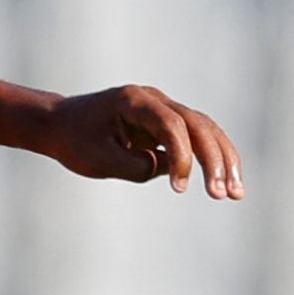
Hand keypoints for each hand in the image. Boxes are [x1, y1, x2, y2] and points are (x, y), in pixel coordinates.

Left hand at [37, 85, 243, 199]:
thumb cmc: (72, 140)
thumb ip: (136, 166)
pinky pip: (195, 140)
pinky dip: (210, 161)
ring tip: (235, 194)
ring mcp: (163, 110)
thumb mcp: (97, 160)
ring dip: (222, 161)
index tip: (179, 189)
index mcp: (133, 100)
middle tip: (225, 194)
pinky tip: (222, 186)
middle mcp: (154, 100)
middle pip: (198, 125)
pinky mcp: (166, 125)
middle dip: (216, 160)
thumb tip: (171, 170)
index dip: (182, 156)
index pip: (171, 124)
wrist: (58, 124)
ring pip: (205, 131)